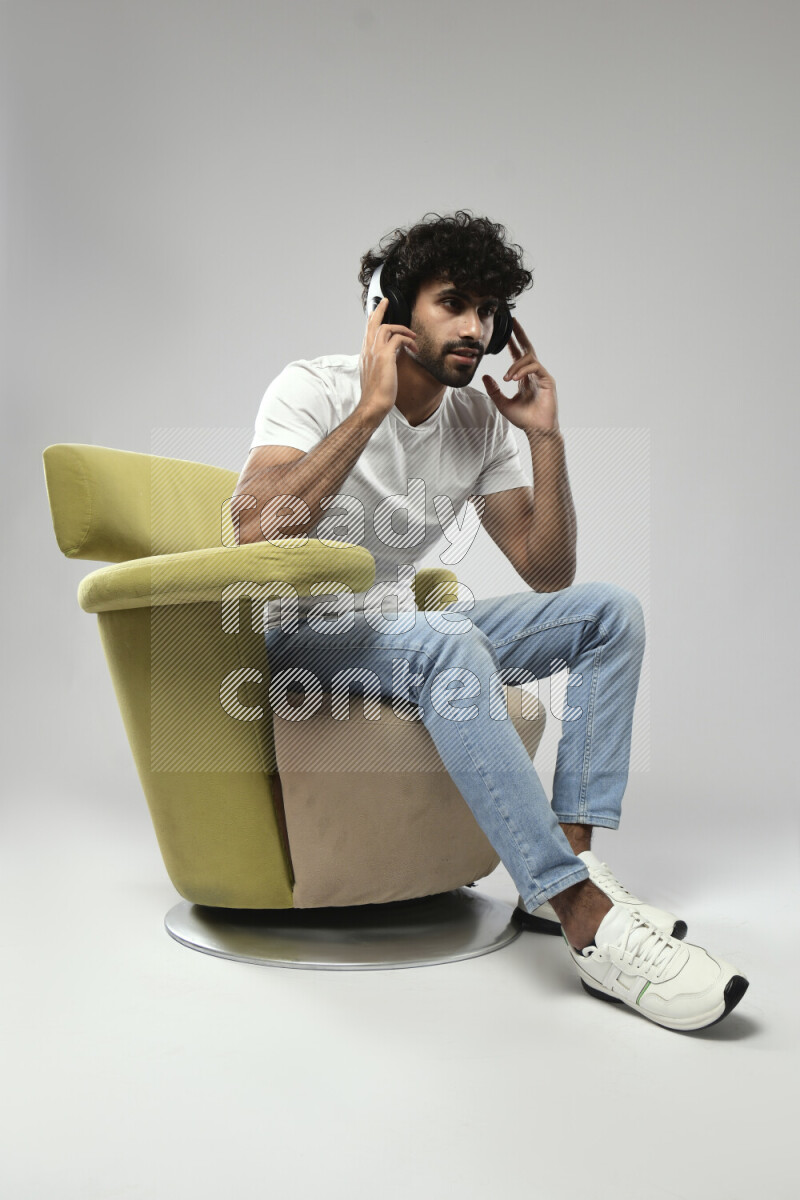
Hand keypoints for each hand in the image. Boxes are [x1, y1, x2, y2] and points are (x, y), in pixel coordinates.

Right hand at [358, 297, 417, 418]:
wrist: (373, 404)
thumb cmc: (375, 395)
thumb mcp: (376, 376)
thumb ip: (379, 364)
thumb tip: (388, 359)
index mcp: (365, 355)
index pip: (367, 332)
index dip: (373, 320)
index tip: (378, 312)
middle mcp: (367, 350)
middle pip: (372, 323)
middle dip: (380, 310)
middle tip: (386, 302)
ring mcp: (374, 352)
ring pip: (386, 327)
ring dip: (402, 329)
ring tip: (412, 336)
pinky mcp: (384, 356)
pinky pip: (397, 339)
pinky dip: (407, 340)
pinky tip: (413, 347)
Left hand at [482, 317, 559, 434]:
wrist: (537, 430)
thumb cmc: (524, 419)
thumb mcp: (502, 403)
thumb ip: (493, 390)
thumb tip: (484, 376)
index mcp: (524, 377)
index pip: (518, 355)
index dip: (512, 342)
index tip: (506, 331)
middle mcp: (533, 374)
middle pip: (527, 348)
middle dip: (520, 334)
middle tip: (513, 322)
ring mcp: (541, 376)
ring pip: (528, 358)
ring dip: (515, 366)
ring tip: (506, 378)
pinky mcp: (547, 381)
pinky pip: (535, 367)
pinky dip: (523, 371)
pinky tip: (513, 378)